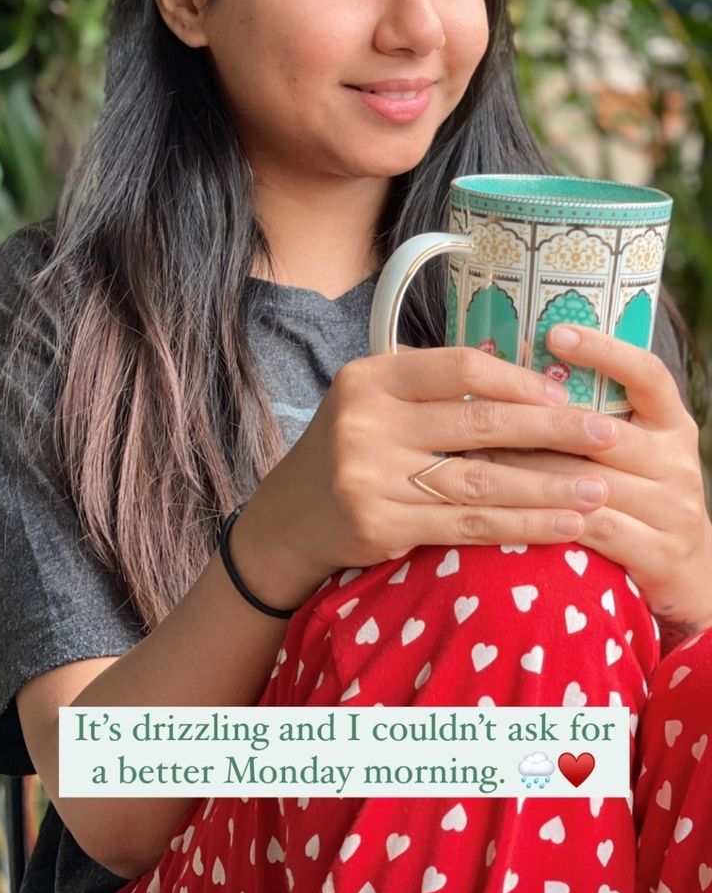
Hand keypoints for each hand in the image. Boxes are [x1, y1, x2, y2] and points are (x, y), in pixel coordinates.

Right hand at [230, 343, 644, 608]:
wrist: (286, 520)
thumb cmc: (350, 453)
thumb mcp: (376, 403)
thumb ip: (435, 390)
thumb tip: (530, 380)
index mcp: (370, 377)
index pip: (459, 367)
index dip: (519, 381)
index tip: (566, 395)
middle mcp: (365, 421)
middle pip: (479, 422)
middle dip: (552, 431)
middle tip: (606, 434)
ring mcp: (369, 475)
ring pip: (481, 480)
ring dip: (548, 486)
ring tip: (598, 487)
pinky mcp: (379, 524)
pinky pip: (467, 525)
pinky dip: (521, 526)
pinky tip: (562, 524)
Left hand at [478, 324, 711, 629]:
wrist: (692, 583)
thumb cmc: (641, 508)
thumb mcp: (632, 458)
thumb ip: (594, 423)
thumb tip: (520, 374)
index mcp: (673, 426)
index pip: (649, 375)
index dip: (606, 351)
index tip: (557, 333)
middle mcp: (679, 462)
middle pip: (603, 431)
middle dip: (535, 423)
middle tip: (477, 409)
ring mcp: (675, 509)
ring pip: (588, 480)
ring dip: (527, 471)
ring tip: (474, 459)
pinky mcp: (662, 553)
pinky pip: (594, 528)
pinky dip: (546, 517)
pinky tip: (506, 510)